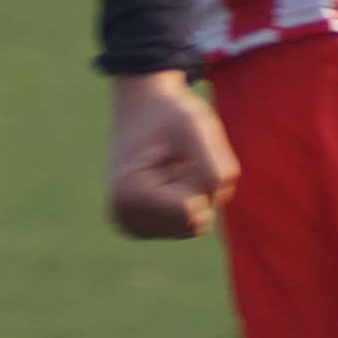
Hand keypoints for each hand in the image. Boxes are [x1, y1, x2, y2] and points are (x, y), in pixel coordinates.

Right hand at [109, 71, 239, 238]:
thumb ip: (213, 164)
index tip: (172, 152)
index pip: (191, 209)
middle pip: (195, 220)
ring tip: (170, 167)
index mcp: (128, 194)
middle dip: (197, 187)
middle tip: (173, 158)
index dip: (198, 177)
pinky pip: (191, 226)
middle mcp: (124, 219)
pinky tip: (168, 179)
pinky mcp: (144, 229)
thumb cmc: (169, 114)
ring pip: (196, 225)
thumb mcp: (196, 126)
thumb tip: (213, 201)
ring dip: (195, 193)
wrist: (142, 108)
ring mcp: (133, 227)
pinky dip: (189, 201)